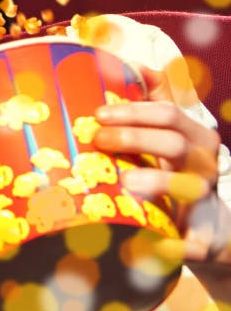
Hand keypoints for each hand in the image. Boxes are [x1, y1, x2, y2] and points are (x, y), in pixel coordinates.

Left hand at [94, 66, 225, 261]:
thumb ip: (156, 101)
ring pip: (188, 187)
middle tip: (97, 139)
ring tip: (125, 181)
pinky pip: (196, 242)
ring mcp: (206, 201)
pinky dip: (180, 245)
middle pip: (173, 143)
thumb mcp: (171, 135)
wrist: (212, 228)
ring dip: (157, 180)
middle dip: (134, 138)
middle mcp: (203, 165)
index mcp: (194, 137)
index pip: (167, 113)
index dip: (133, 111)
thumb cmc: (179, 171)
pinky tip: (160, 246)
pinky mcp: (205, 238)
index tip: (98, 113)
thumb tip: (137, 64)